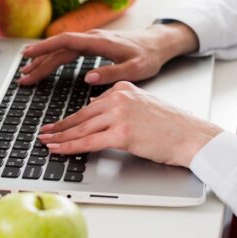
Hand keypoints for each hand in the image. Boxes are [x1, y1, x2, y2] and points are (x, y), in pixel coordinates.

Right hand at [18, 23, 198, 85]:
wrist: (159, 43)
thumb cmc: (149, 56)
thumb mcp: (135, 69)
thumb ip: (112, 74)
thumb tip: (88, 78)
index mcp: (100, 42)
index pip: (65, 41)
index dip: (45, 48)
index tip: (28, 56)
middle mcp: (92, 38)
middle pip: (58, 48)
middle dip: (39, 61)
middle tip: (23, 77)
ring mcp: (91, 40)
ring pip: (61, 49)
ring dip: (43, 61)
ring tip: (27, 74)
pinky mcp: (93, 45)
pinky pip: (68, 50)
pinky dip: (54, 58)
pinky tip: (45, 65)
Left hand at [38, 81, 222, 166]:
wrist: (192, 136)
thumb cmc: (173, 127)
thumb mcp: (143, 106)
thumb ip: (121, 108)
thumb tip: (98, 118)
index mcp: (123, 87)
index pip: (90, 105)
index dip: (71, 118)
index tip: (58, 124)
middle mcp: (119, 97)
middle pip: (81, 116)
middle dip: (59, 127)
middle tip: (44, 133)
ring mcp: (119, 114)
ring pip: (81, 128)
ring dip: (60, 137)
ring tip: (46, 143)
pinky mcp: (121, 133)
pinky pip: (88, 142)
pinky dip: (70, 147)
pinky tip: (59, 150)